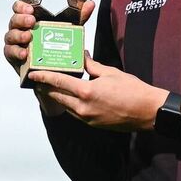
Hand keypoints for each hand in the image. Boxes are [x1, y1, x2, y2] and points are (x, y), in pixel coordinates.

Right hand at [4, 0, 94, 115]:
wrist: (54, 72)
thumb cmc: (57, 46)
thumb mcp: (69, 30)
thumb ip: (79, 16)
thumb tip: (90, 4)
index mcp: (31, 19)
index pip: (21, 8)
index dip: (22, 6)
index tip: (31, 8)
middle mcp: (21, 29)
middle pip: (14, 20)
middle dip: (21, 19)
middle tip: (31, 22)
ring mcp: (16, 43)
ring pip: (10, 36)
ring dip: (18, 35)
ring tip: (28, 37)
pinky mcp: (13, 56)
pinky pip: (10, 52)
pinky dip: (16, 51)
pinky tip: (25, 53)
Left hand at [28, 52, 168, 131]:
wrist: (147, 112)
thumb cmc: (132, 90)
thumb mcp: (110, 72)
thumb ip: (92, 65)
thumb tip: (82, 56)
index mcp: (86, 91)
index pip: (58, 83)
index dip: (43, 78)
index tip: (33, 73)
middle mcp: (83, 107)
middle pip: (57, 96)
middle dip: (46, 88)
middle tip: (39, 79)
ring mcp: (87, 118)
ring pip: (65, 106)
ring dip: (57, 97)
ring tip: (51, 87)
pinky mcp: (92, 124)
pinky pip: (74, 113)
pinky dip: (69, 104)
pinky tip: (69, 96)